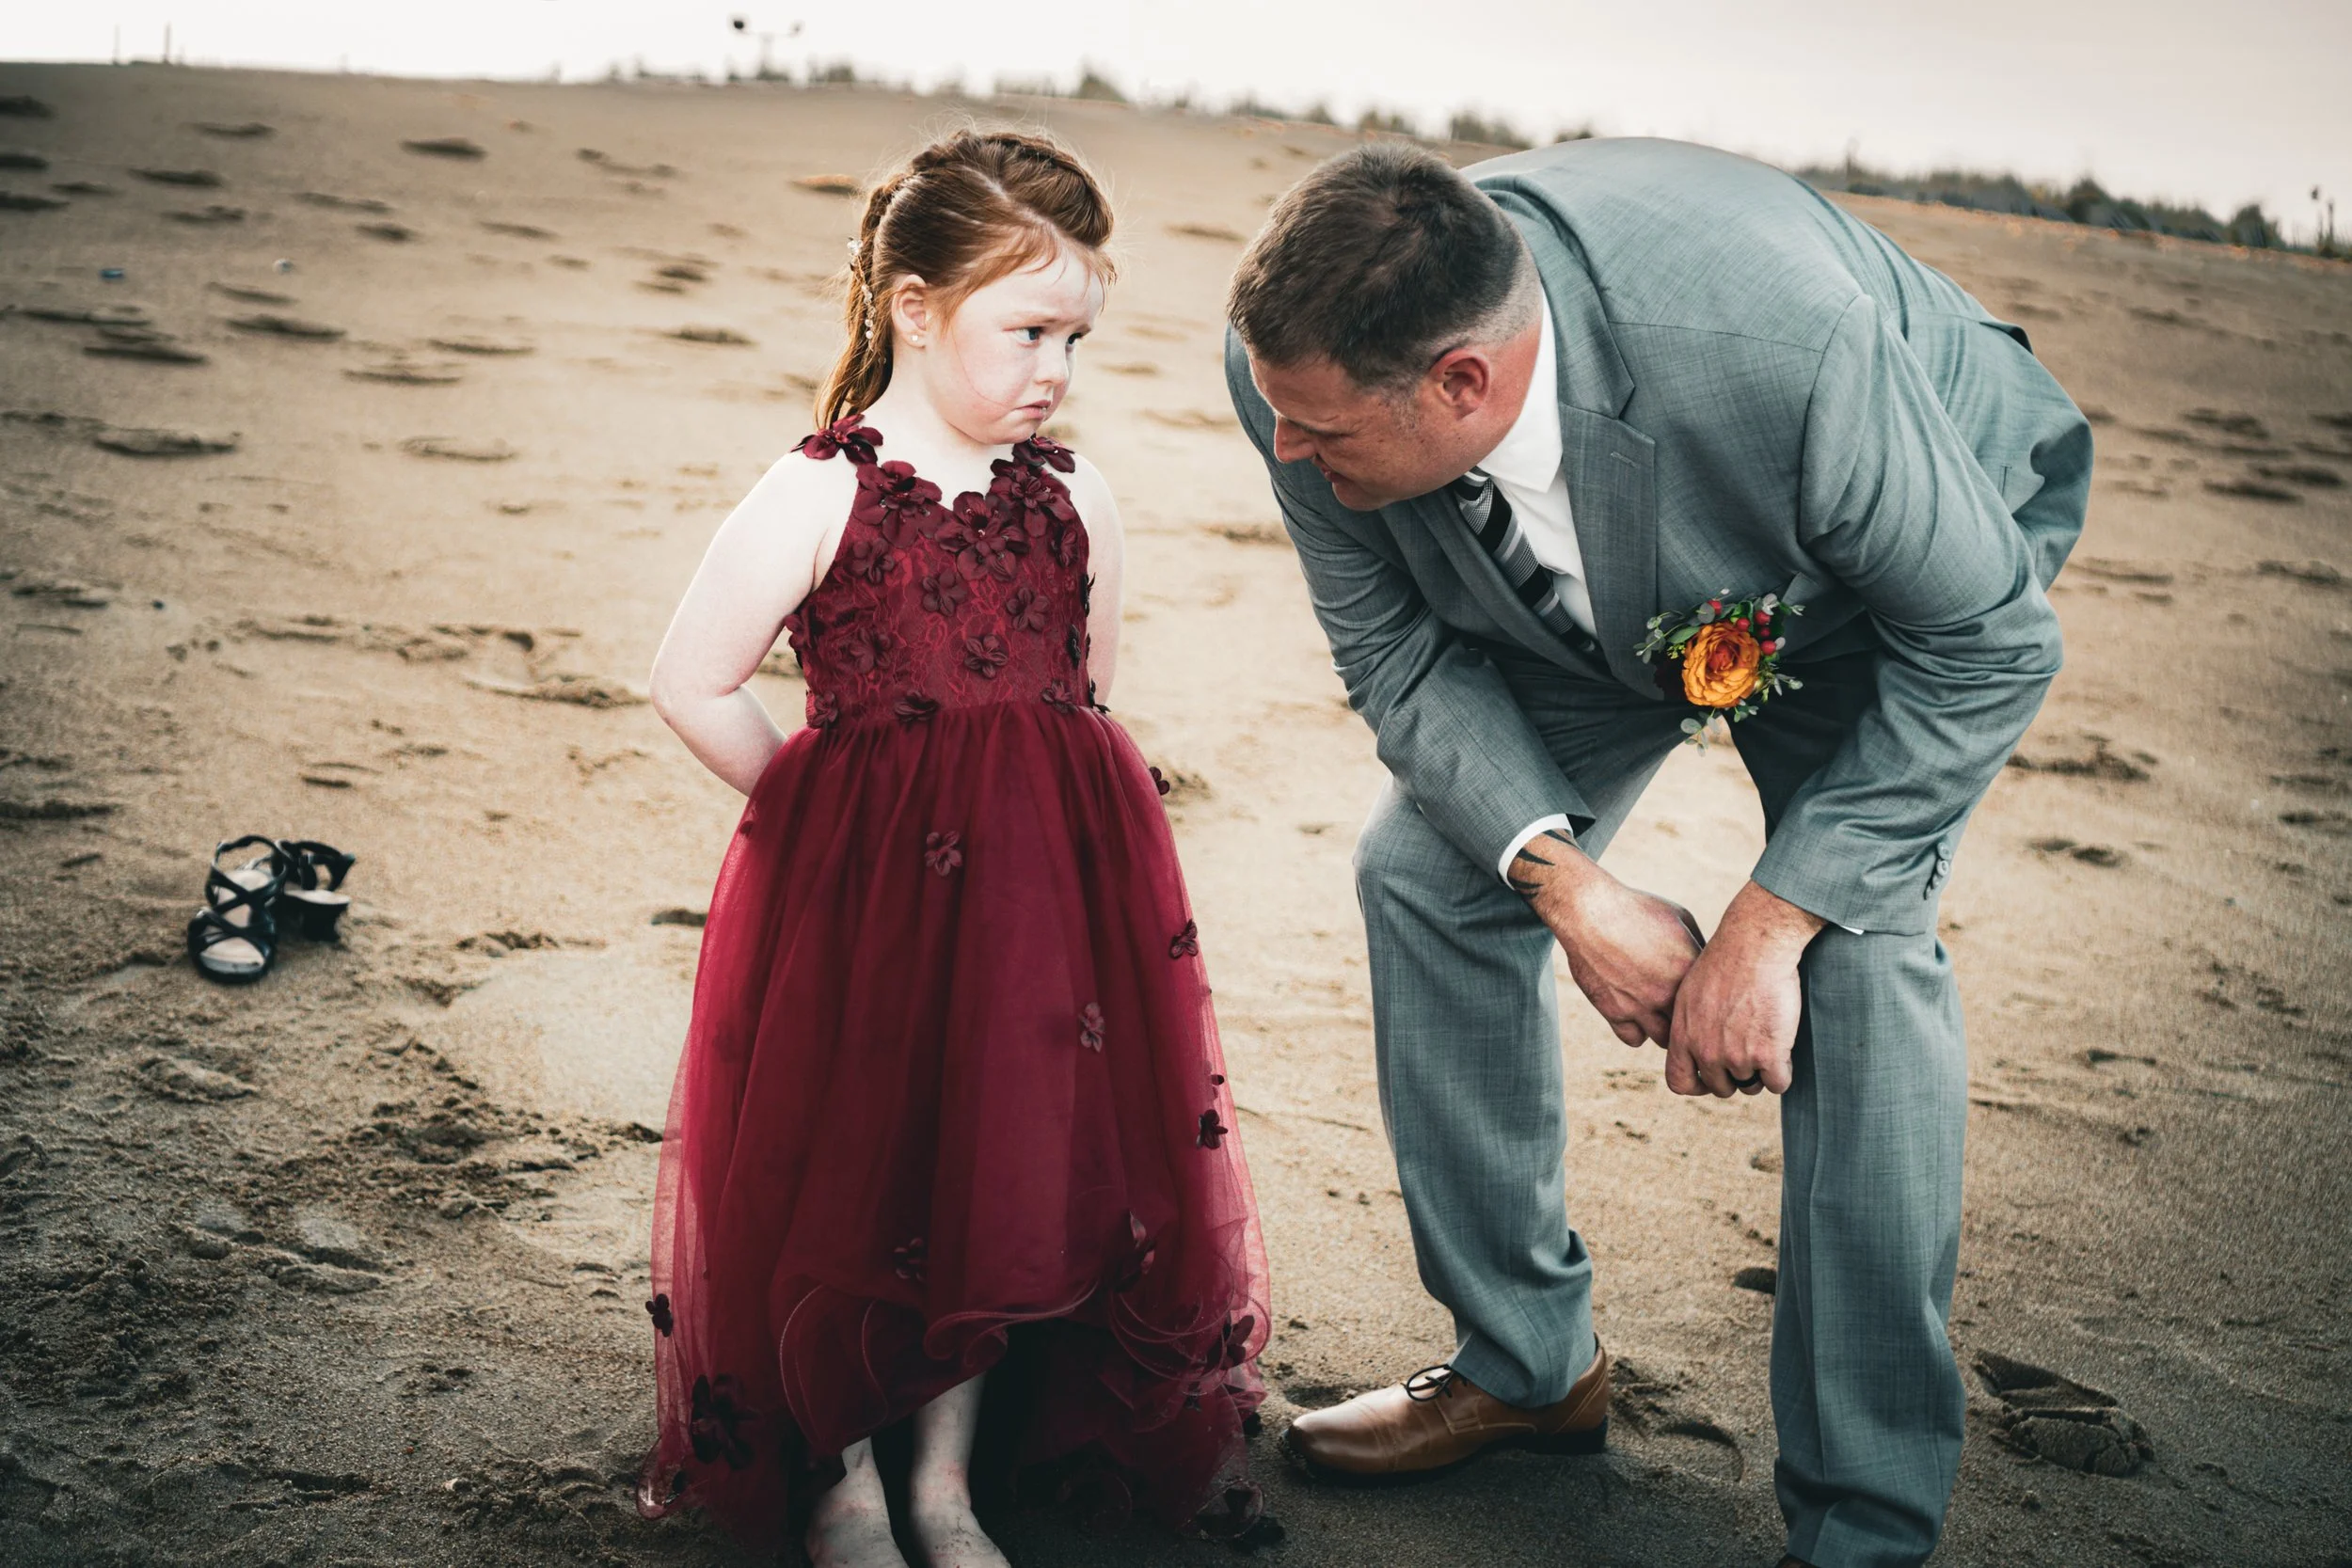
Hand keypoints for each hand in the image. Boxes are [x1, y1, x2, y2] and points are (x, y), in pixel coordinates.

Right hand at [1511, 830, 1703, 1048]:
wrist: (1589, 913)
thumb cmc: (1636, 909)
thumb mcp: (1679, 918)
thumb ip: (1698, 946)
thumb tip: (1709, 965)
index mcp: (1689, 968)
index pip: (1712, 1000)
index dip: (1707, 999)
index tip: (1701, 996)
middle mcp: (1668, 992)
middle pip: (1690, 1026)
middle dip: (1689, 1020)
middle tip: (1682, 1011)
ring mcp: (1640, 1006)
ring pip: (1663, 1039)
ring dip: (1664, 1029)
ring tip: (1660, 1015)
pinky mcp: (1614, 1012)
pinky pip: (1634, 1038)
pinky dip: (1636, 1030)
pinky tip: (1635, 1014)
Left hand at [1665, 880, 1823, 1096]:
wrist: (1755, 945)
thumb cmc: (1726, 960)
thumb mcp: (1691, 992)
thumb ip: (1691, 1023)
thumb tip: (1697, 1041)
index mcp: (1683, 1035)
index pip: (1678, 1082)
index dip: (1696, 1085)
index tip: (1710, 1079)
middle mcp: (1706, 1050)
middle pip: (1720, 1087)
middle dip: (1735, 1077)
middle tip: (1748, 1054)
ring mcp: (1736, 1056)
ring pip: (1751, 1085)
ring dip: (1760, 1072)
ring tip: (1766, 1041)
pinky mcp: (1768, 1054)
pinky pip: (1778, 1084)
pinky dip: (1783, 1073)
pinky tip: (1784, 1051)